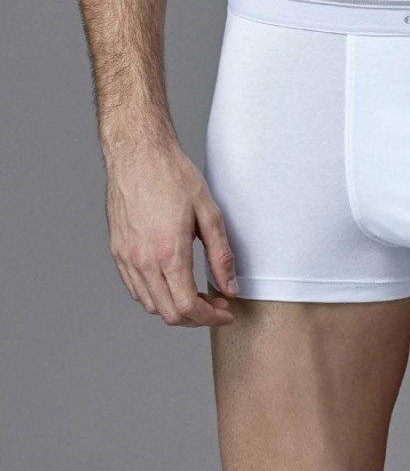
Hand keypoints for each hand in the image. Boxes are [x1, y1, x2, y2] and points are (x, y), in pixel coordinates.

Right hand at [105, 137, 237, 326]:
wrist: (138, 153)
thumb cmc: (173, 175)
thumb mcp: (208, 210)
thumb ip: (220, 253)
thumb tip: (230, 286)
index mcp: (168, 253)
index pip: (187, 307)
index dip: (210, 316)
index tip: (225, 310)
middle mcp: (143, 261)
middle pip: (168, 314)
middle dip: (196, 317)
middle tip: (215, 303)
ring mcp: (126, 258)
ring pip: (150, 305)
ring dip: (174, 308)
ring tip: (195, 291)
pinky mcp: (117, 251)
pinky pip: (135, 288)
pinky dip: (155, 295)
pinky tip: (172, 280)